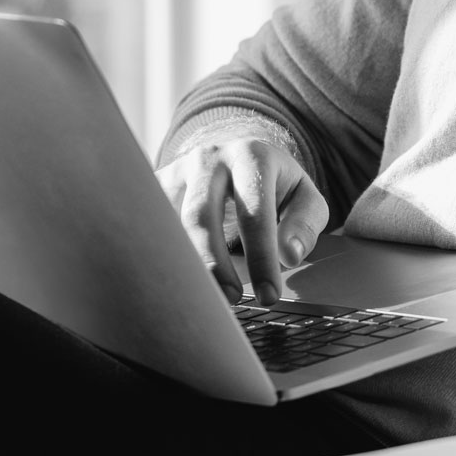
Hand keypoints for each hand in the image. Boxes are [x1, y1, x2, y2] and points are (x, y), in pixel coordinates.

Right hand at [156, 133, 328, 306]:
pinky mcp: (157, 185)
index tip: (268, 297)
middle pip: (200, 216)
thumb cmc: (275, 185)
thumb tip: (289, 255)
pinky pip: (150, 223)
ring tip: (201, 298)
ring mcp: (178, 169)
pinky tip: (171, 280)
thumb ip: (305, 224)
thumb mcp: (303, 197)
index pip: (255, 213)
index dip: (261, 258)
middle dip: (213, 264)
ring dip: (182, 265)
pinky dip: (158, 254)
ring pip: (168, 223)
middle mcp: (209, 158)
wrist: (239, 155)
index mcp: (252, 156)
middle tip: (231, 300)